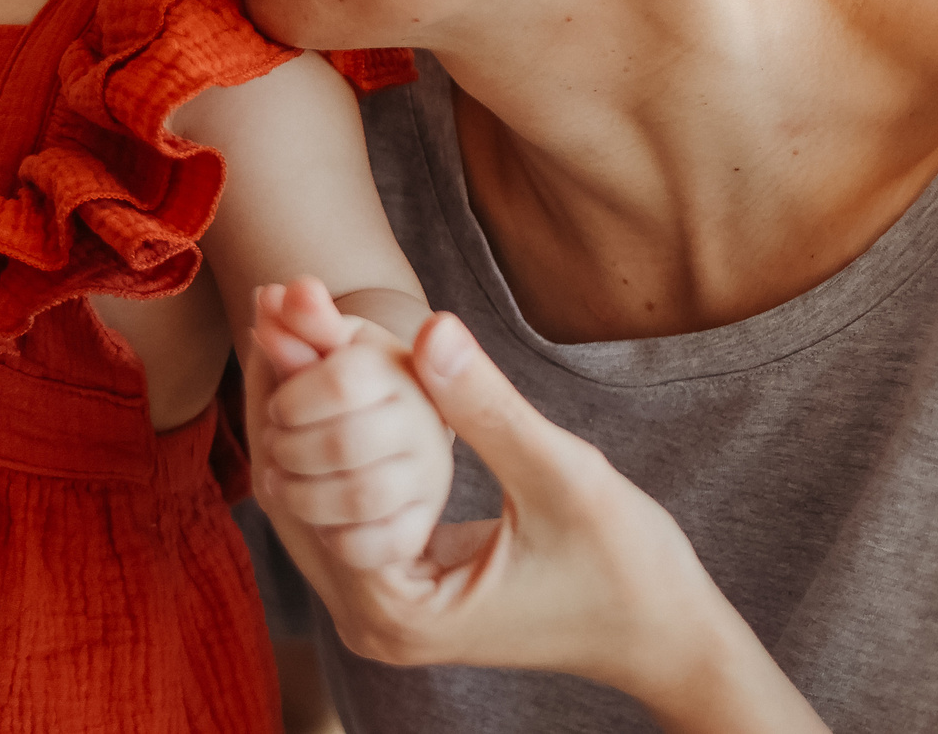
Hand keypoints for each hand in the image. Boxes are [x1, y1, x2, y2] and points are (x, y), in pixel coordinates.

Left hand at [251, 279, 452, 568]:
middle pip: (343, 444)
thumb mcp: (322, 347)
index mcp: (399, 366)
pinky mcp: (424, 527)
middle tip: (276, 446)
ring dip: (302, 494)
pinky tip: (322, 518)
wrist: (385, 439)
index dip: (292, 399)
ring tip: (283, 480)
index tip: (280, 406)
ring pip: (358, 498)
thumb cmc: (343, 387)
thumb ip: (298, 324)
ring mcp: (429, 479)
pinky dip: (336, 536)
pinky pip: (375, 544)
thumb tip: (272, 295)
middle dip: (289, 449)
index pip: (341, 380)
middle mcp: (425, 422)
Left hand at [255, 305, 824, 732]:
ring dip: (306, 416)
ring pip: (311, 499)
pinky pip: (343, 508)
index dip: (293, 389)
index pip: (308, 484)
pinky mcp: (400, 595)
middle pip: (295, 492)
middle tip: (272, 301)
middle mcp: (372, 625)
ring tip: (288, 321)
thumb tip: (430, 326)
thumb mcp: (564, 477)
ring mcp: (382, 616)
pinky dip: (336, 444)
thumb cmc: (629, 567)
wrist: (665, 636)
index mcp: (398, 608)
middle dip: (286, 395)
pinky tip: (333, 374)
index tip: (276, 308)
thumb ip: (490, 407)